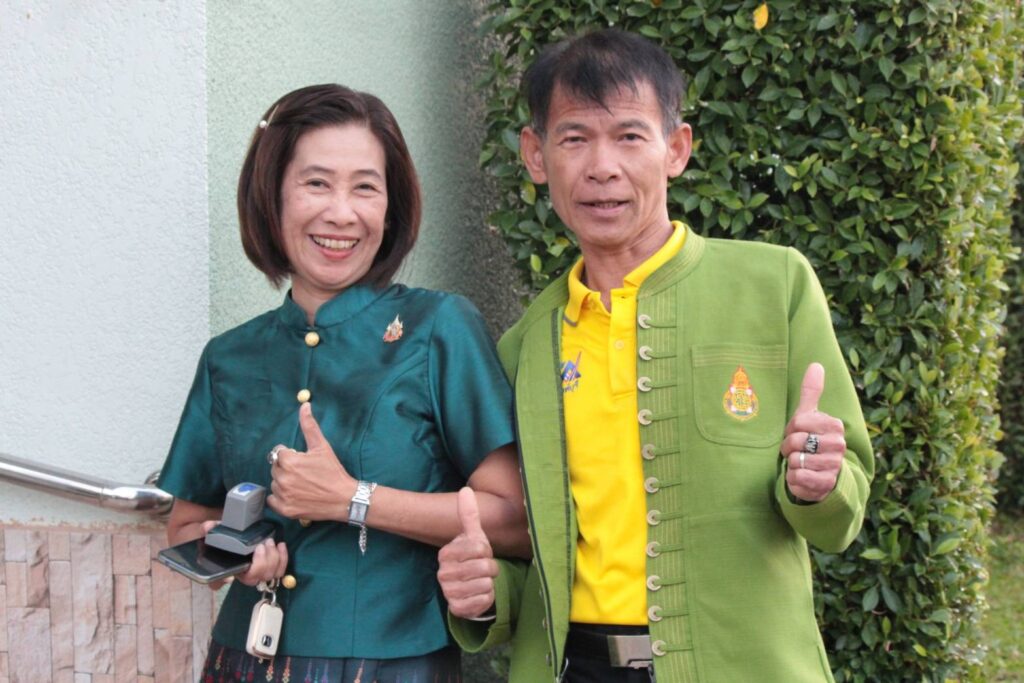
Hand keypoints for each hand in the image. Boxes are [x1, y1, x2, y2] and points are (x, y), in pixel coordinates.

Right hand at [197, 520, 287, 588]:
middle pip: (255, 579)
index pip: (218, 582)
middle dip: (261, 563)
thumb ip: (210, 529)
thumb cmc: (228, 536)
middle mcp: (242, 574)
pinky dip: (283, 558)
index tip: (230, 577)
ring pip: (270, 575)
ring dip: (273, 559)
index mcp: (225, 567)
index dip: (223, 581)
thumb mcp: (216, 531)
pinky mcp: (272, 566)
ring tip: (270, 543)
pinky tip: (280, 545)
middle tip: (261, 545)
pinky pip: (280, 570)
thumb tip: (207, 527)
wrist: (239, 533)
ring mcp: (259, 572)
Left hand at [266, 402, 355, 521]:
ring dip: (284, 483)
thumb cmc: (333, 471)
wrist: (344, 498)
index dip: (291, 455)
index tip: (304, 462)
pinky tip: (295, 495)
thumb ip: (309, 425)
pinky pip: (273, 500)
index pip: (279, 453)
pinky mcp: (285, 509)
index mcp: (288, 461)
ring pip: (275, 483)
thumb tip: (305, 404)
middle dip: (287, 468)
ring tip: (302, 485)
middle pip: (276, 468)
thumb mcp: (322, 446)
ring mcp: (282, 495)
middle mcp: (282, 478)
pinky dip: (281, 498)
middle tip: (305, 474)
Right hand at [437, 487, 498, 618]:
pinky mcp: (457, 609)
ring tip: (481, 581)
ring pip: (485, 584)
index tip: (481, 554)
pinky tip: (479, 595)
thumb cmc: (472, 557)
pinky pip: (484, 601)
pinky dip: (488, 598)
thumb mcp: (473, 536)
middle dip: (491, 568)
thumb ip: (469, 515)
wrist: (469, 587)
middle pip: (484, 567)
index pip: (479, 548)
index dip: (487, 551)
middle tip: (485, 570)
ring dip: (489, 583)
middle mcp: (443, 573)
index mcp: (446, 554)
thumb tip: (465, 490)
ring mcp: (448, 592)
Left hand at [781, 363, 845, 501]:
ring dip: (791, 463)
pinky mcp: (825, 485)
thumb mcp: (809, 415)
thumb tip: (816, 364)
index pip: (798, 422)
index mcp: (835, 426)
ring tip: (801, 463)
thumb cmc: (811, 440)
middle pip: (796, 441)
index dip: (790, 429)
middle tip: (796, 451)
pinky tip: (801, 476)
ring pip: (795, 460)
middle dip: (789, 447)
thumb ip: (811, 392)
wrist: (822, 475)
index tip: (796, 434)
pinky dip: (793, 478)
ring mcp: (833, 466)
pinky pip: (797, 478)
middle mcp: (838, 446)